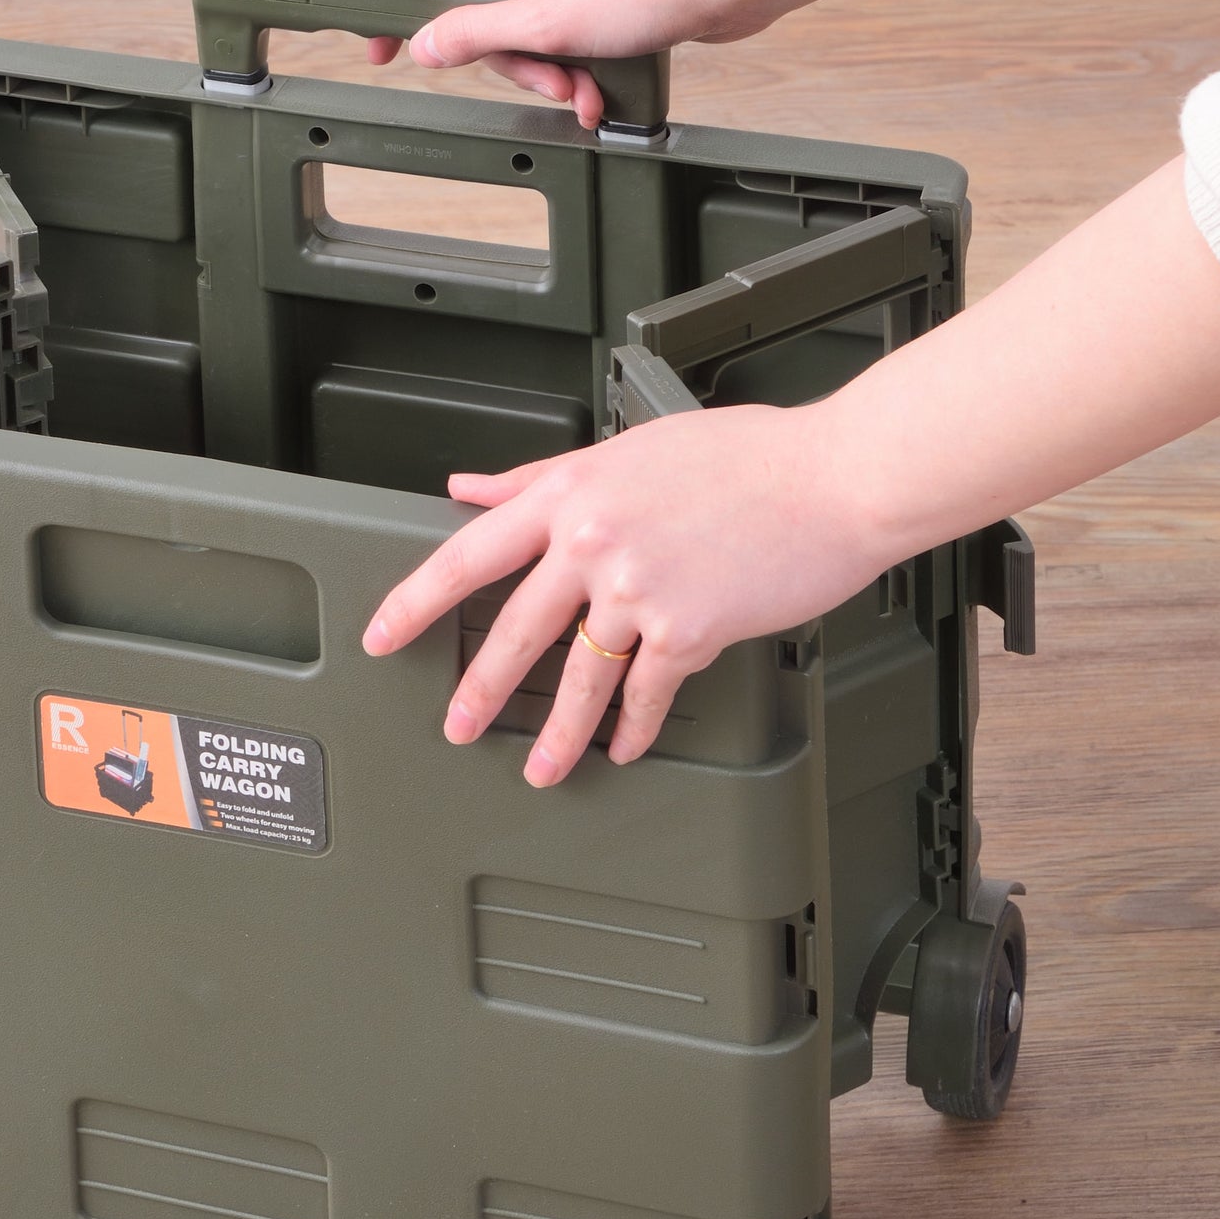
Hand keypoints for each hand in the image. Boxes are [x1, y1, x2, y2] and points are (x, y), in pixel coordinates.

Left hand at [360, 407, 893, 786]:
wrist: (836, 478)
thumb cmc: (750, 456)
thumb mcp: (632, 450)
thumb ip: (544, 475)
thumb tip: (470, 487)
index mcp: (572, 494)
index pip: (468, 551)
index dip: (416, 599)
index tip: (383, 633)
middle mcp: (593, 542)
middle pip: (513, 630)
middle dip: (479, 689)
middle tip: (456, 725)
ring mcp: (636, 590)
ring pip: (578, 678)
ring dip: (556, 733)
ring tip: (540, 768)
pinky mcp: (687, 631)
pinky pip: (645, 694)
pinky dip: (633, 727)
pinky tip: (624, 748)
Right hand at [363, 0, 746, 128]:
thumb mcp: (544, 24)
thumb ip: (477, 35)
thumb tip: (426, 44)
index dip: (400, 9)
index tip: (384, 48)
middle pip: (482, 20)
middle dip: (511, 67)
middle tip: (544, 82)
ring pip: (527, 39)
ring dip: (552, 77)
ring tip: (585, 93)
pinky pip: (564, 42)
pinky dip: (578, 72)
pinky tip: (600, 93)